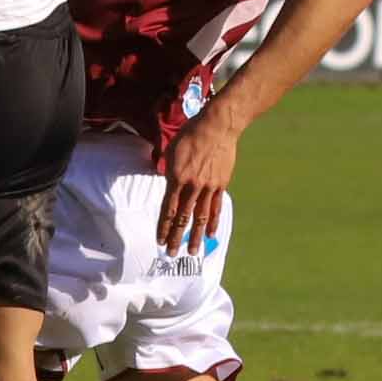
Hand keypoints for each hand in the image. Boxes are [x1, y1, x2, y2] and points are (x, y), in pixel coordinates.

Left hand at [155, 103, 240, 255]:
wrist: (217, 127)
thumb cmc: (189, 135)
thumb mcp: (171, 152)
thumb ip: (168, 172)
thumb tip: (167, 187)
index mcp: (176, 178)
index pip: (168, 210)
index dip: (163, 227)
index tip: (160, 241)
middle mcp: (192, 186)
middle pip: (183, 218)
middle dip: (176, 238)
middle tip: (172, 254)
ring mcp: (208, 187)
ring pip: (201, 217)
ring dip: (195, 236)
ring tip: (192, 252)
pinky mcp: (221, 185)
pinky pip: (216, 207)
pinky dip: (213, 222)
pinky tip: (210, 235)